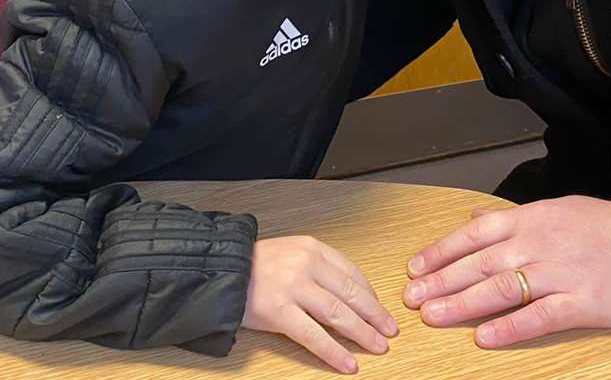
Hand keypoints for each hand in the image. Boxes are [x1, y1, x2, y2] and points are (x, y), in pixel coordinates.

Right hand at [243, 235, 398, 372]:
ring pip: (338, 314)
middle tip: (390, 330)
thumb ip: (319, 268)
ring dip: (362, 333)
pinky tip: (348, 362)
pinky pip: (313, 336)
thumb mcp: (292, 253)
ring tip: (379, 346)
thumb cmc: (256, 266)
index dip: (370, 294)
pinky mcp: (279, 311)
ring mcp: (293, 287)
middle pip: (350, 294)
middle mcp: (306, 264)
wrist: (220, 271)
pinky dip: (334, 351)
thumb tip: (351, 293)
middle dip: (374, 314)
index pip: (351, 272)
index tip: (381, 309)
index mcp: (312, 248)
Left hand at [402, 196, 610, 347]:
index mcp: (533, 218)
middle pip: (480, 262)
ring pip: (501, 288)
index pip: (476, 233)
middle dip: (441, 280)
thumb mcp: (559, 209)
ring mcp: (560, 272)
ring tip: (434, 316)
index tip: (415, 267)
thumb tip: (475, 215)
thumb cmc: (609, 228)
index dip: (442, 251)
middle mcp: (540, 243)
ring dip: (463, 303)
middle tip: (411, 298)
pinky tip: (484, 338)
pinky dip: (510, 327)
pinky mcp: (582, 302)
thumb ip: (516, 217)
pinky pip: (539, 316)